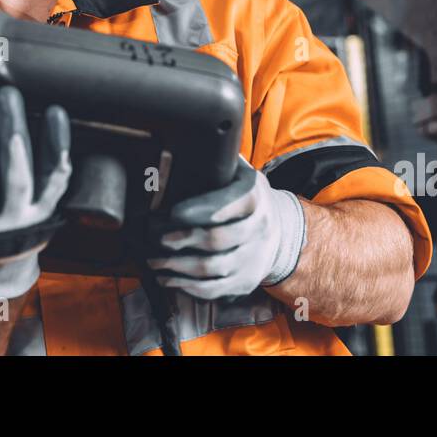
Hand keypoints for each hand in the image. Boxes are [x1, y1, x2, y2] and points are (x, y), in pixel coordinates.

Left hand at [147, 156, 305, 299]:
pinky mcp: (245, 281)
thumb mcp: (240, 172)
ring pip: (212, 268)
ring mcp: (253, 258)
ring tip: (153, 261)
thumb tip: (178, 146)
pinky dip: (186, 286)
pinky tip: (167, 279)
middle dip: (182, 240)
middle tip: (157, 238)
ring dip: (178, 267)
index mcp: (254, 196)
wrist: (282, 231)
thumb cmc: (246, 197)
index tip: (172, 212)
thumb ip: (217, 162)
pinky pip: (213, 289)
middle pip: (217, 239)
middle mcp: (259, 227)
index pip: (226, 204)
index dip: (198, 210)